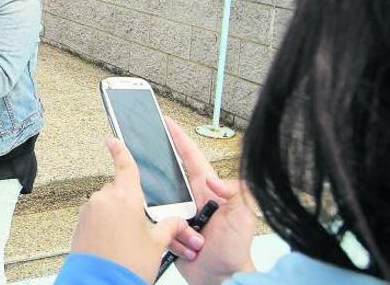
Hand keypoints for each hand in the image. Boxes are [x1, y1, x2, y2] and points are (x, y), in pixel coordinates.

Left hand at [70, 138, 189, 283]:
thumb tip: (179, 222)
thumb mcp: (157, 245)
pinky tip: (113, 243)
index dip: (120, 150)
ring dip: (116, 216)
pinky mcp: (80, 224)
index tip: (113, 139)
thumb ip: (169, 227)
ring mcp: (90, 211)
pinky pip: (96, 217)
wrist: (100, 282)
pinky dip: (104, 225)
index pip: (125, 165)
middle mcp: (104, 199)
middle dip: (129, 204)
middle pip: (119, 191)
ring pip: (107, 205)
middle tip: (140, 227)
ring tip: (126, 241)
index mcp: (126, 196)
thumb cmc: (127, 265)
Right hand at [165, 119, 256, 284]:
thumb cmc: (235, 251)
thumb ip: (235, 192)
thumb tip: (213, 180)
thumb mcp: (243, 217)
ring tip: (189, 236)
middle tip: (148, 167)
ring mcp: (180, 216)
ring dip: (168, 219)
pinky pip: (158, 226)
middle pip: (169, 178)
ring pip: (160, 205)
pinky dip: (166, 235)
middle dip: (160, 174)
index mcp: (208, 191)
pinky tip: (183, 246)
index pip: (191, 158)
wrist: (222, 278)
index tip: (167, 123)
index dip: (179, 139)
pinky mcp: (170, 231)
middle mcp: (192, 200)